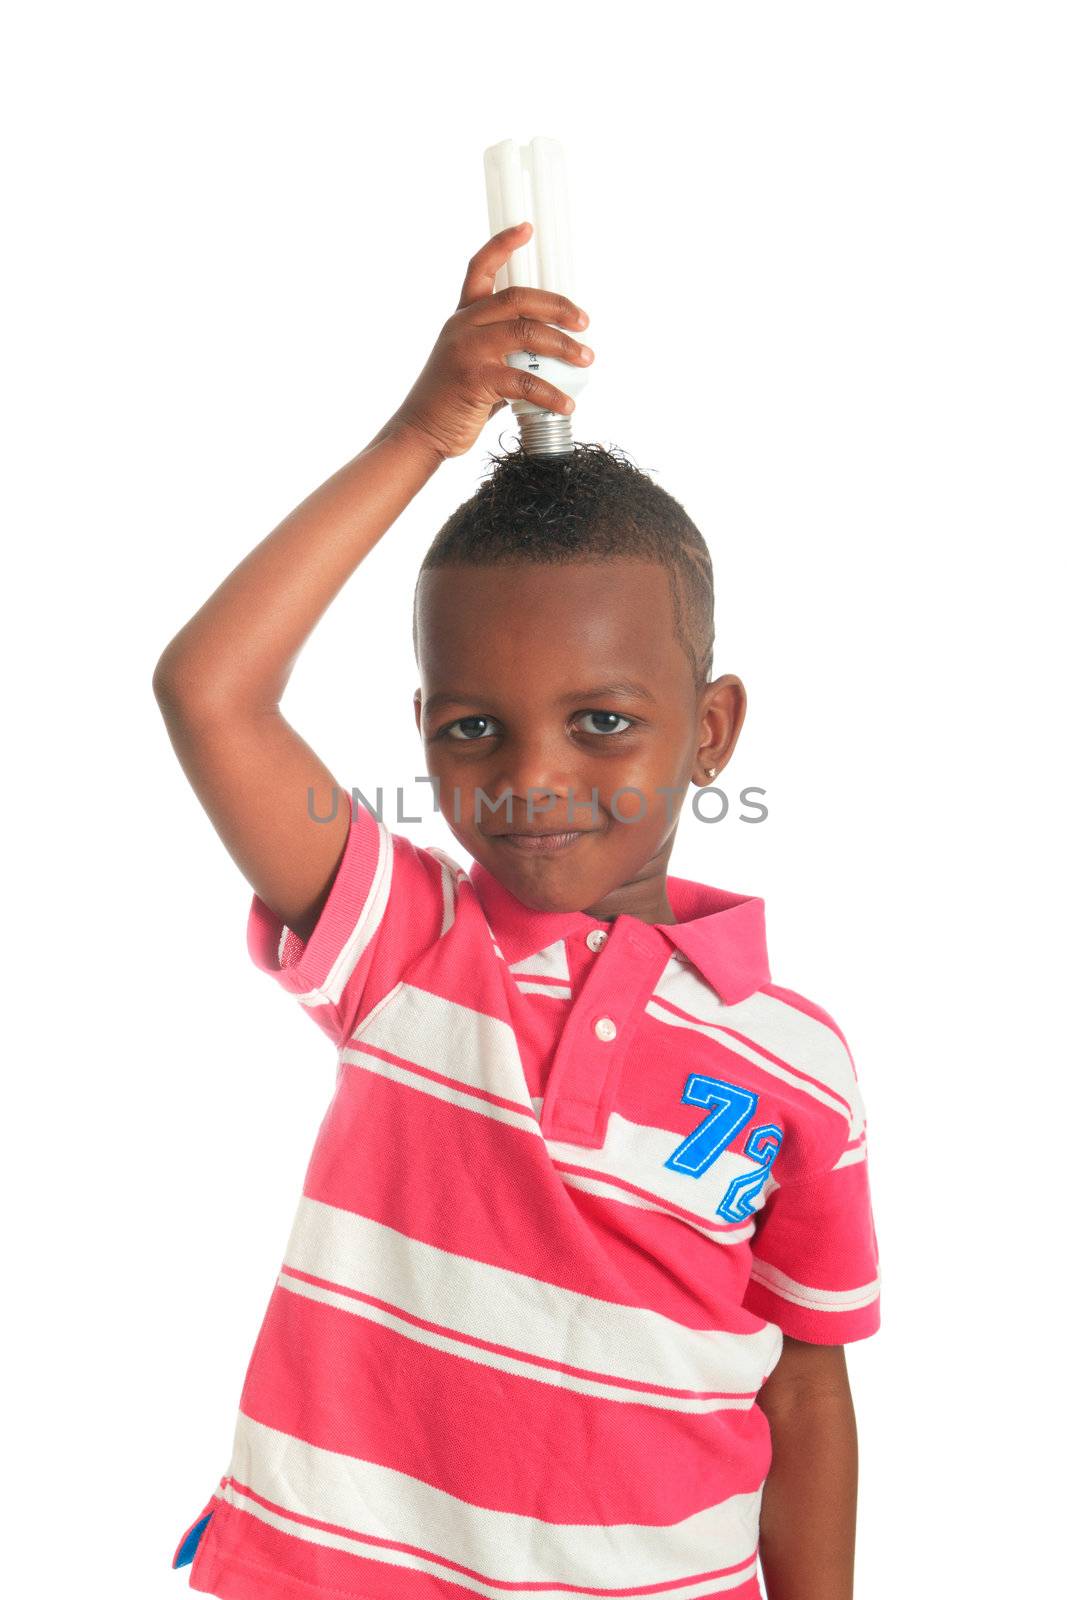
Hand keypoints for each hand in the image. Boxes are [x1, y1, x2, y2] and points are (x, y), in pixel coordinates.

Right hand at [387, 221, 593, 462]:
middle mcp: (463, 326)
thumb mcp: (472, 363)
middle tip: (584, 321)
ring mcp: (469, 351)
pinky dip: (552, 394)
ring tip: (586, 359)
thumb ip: (502, 350)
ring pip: (527, 334)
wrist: (421, 432)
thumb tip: (547, 351)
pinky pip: (526, 381)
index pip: (480, 269)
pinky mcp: (476, 380)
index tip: (527, 228)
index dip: (503, 245)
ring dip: (564, 346)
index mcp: (463, 317)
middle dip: (558, 306)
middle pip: (518, 298)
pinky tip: (566, 405)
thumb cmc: (452, 401)